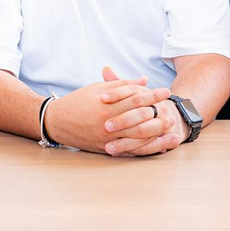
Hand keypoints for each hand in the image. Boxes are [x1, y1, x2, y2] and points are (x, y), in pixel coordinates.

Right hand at [45, 66, 172, 155]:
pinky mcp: (107, 149)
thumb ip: (122, 85)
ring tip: (170, 127)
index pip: (135, 99)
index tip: (165, 91)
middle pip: (139, 118)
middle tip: (171, 109)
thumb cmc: (79, 101)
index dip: (152, 95)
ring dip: (157, 132)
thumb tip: (143, 80)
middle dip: (158, 113)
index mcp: (106, 105)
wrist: (57, 122)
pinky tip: (159, 144)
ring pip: (138, 137)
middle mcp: (108, 123)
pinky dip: (146, 147)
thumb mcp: (98, 89)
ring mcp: (108, 138)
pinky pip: (130, 150)